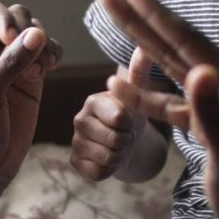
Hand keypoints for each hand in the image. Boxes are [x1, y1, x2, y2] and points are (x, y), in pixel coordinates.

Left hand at [0, 0, 62, 192]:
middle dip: (28, 32)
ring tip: (42, 71)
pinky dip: (53, 54)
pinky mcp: (31, 77)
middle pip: (15, 17)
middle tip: (32, 63)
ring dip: (43, 45)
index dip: (4, 19)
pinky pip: (47, 52)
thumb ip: (11, 63)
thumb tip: (38, 33)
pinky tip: (51, 67)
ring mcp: (10, 63)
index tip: (12, 40)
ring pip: (34, 32)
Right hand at [69, 46, 152, 180]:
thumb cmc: (131, 114)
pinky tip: (108, 159)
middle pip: (116, 141)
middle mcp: (78, 120)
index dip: (131, 124)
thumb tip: (144, 45)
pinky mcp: (75, 162)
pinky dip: (110, 170)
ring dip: (121, 156)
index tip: (129, 119)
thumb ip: (139, 72)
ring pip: (109, 158)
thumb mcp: (137, 95)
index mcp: (93, 101)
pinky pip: (100, 173)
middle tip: (125, 135)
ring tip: (118, 146)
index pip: (119, 119)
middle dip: (127, 142)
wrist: (124, 141)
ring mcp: (74, 142)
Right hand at [99, 0, 218, 218]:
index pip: (187, 40)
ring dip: (141, 46)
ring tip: (114, 24)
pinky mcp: (209, 121)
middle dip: (141, 18)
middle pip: (176, 44)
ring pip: (171, 67)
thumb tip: (198, 71)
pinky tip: (120, 83)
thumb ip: (211, 114)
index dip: (155, 13)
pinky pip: (171, 99)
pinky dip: (145, 91)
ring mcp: (218, 102)